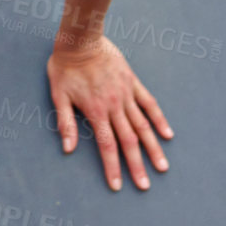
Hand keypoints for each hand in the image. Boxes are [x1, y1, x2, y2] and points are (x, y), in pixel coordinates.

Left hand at [46, 36, 172, 190]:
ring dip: (153, 147)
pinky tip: (167, 134)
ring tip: (163, 167)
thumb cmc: (65, 67)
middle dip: (137, 165)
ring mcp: (126, 94)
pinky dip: (159, 119)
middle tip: (145, 186)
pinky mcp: (132, 82)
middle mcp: (114, 105)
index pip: (107, 146)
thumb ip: (65, 123)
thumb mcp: (58, 95)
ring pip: (143, 125)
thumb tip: (68, 149)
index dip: (113, 167)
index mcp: (96, 111)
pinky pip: (149, 103)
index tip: (118, 186)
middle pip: (129, 141)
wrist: (81, 38)